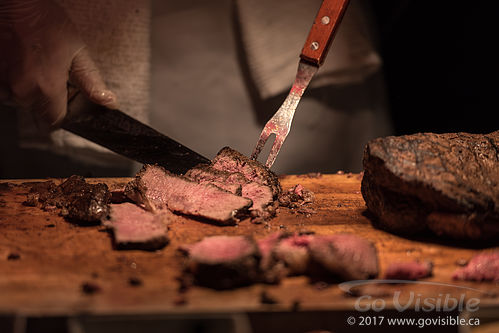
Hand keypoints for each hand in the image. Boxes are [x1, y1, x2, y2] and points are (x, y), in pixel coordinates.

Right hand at [0, 0, 118, 126]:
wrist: (12, 1)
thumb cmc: (44, 21)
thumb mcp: (77, 51)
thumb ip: (92, 81)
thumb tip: (109, 102)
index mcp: (46, 87)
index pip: (54, 121)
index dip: (63, 113)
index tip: (66, 102)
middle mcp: (21, 90)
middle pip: (36, 111)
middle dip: (46, 98)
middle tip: (51, 73)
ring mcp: (1, 82)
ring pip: (18, 99)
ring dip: (27, 89)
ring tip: (34, 65)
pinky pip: (4, 87)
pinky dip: (13, 80)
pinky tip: (20, 62)